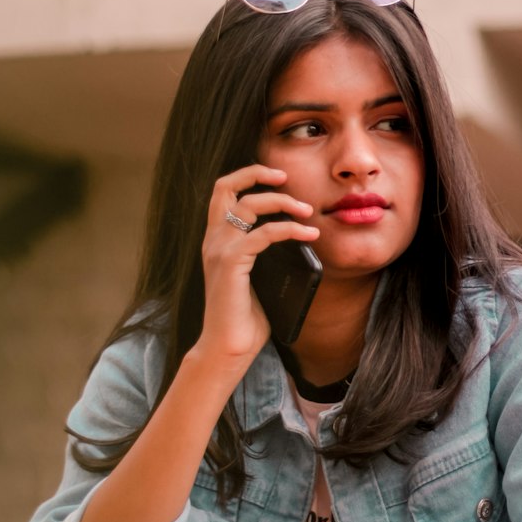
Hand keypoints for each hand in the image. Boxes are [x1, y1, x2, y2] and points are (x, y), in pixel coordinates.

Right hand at [194, 163, 318, 371]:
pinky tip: (309, 235)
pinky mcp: (231, 263)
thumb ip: (265, 257)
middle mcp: (213, 240)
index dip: (247, 176)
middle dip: (258, 173)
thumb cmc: (243, 320)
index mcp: (216, 241)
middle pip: (225, 186)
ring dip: (283, 202)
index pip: (222, 192)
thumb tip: (297, 242)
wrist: (227, 348)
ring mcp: (219, 250)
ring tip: (307, 211)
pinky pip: (265, 233)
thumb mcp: (256, 279)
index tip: (277, 177)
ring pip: (250, 204)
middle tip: (287, 177)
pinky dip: (290, 229)